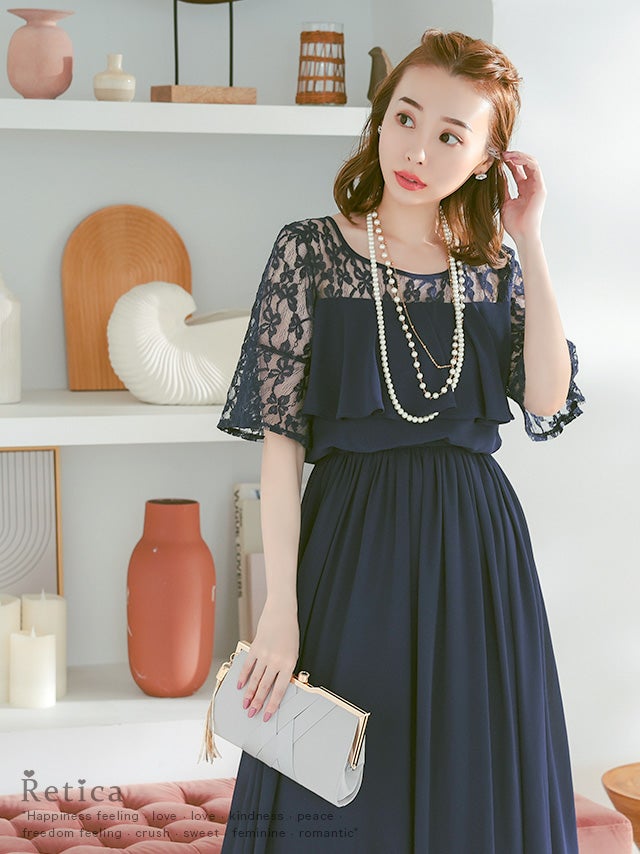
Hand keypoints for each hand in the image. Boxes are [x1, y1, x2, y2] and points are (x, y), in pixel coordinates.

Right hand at [236, 600, 299, 723]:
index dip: (272, 705)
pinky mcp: (255, 648)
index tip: (266, 715)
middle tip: (252, 714)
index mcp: (289, 664)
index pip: (279, 690)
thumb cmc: (290, 632)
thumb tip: (275, 686)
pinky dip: (243, 677)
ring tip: (245, 705)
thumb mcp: (293, 653)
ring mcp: (264, 654)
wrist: (282, 612)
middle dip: (258, 703)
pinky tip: (240, 686)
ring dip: (249, 694)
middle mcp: (276, 661)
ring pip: (254, 679)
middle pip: (264, 687)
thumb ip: (285, 669)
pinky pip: (248, 666)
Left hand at [500, 150, 546, 242]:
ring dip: (519, 156)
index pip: (517, 170)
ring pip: (531, 163)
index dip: (508, 162)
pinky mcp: (540, 188)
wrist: (522, 234)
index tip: (497, 158)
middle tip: (501, 153)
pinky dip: (524, 161)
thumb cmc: (514, 223)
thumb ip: (503, 188)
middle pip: (525, 163)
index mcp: (523, 189)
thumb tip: (498, 175)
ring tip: (506, 155)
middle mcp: (531, 186)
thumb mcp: (504, 202)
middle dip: (514, 156)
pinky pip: (534, 168)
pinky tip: (513, 160)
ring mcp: (537, 186)